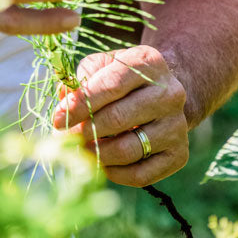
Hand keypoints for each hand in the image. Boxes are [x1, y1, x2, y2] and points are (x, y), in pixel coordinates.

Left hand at [52, 46, 188, 185]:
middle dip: (85, 131)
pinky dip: (115, 174)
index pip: (110, 85)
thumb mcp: (105, 65)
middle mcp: (170, 93)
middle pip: (118, 118)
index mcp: (149, 63)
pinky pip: (142, 175)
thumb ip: (82, 79)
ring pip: (128, 149)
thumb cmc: (124, 78)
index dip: (80, 104)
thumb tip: (64, 98)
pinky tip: (101, 164)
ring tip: (80, 151)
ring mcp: (177, 126)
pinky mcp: (180, 154)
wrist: (164, 95)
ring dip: (97, 154)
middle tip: (65, 139)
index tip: (57, 119)